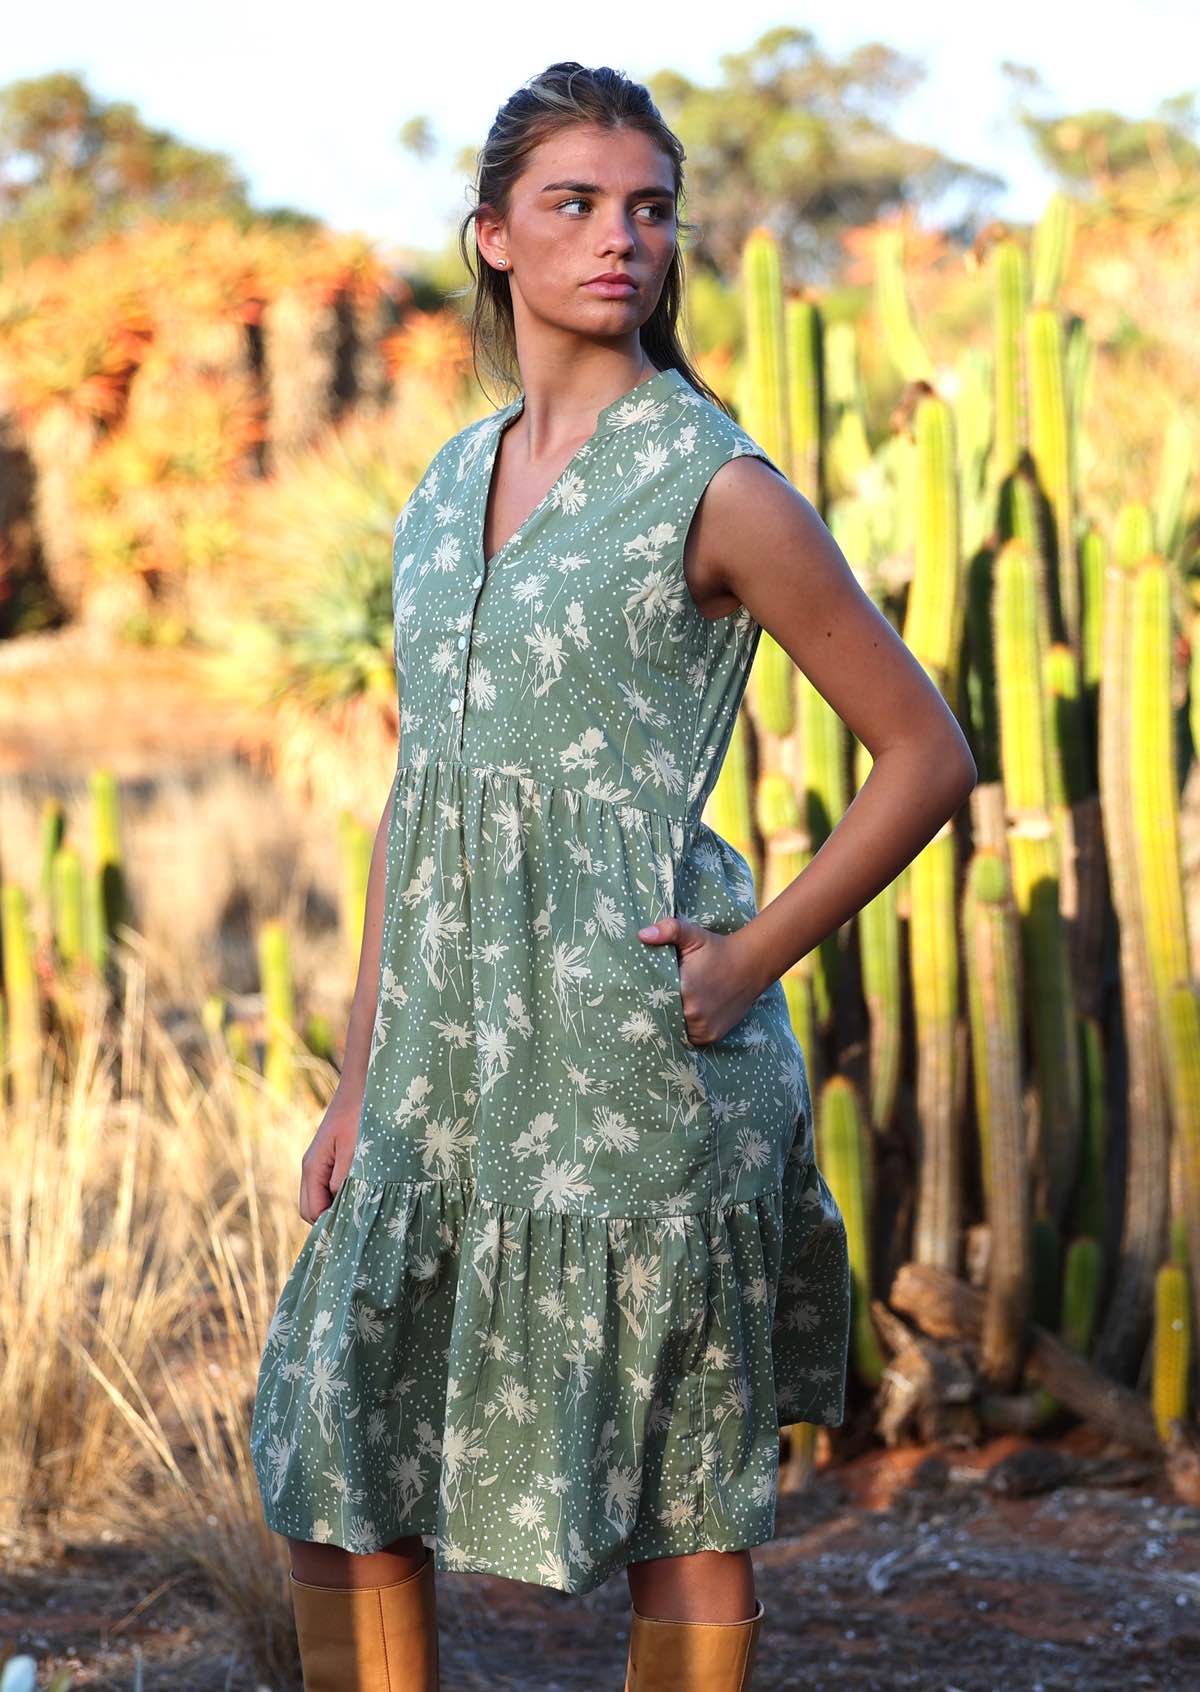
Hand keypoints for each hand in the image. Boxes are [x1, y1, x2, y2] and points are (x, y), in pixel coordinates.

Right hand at [299, 1088, 362, 1222]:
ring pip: (319, 1199)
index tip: (353, 1225)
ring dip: (337, 1206)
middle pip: (311, 1209)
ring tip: (361, 1206)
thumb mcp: (355, 1148)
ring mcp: (318, 1164)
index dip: (329, 1223)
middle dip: (331, 1219)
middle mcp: (310, 1168)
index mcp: (312, 1167)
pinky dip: (340, 1195)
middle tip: (358, 1219)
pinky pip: (328, 1187)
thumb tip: (338, 1205)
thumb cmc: (360, 1115)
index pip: (311, 1211)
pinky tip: (361, 1191)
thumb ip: (344, 1178)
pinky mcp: (329, 1159)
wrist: (362, 1087)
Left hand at [637, 914, 764, 1045]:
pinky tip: (686, 1014)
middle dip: (659, 1008)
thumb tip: (642, 935)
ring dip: (672, 1020)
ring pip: (675, 1029)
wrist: (750, 965)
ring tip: (672, 1006)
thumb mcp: (692, 935)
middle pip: (663, 1016)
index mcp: (683, 990)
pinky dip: (686, 1028)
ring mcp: (703, 1028)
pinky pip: (689, 1037)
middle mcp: (693, 1014)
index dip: (648, 996)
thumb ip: (667, 930)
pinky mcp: (711, 1036)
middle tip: (658, 997)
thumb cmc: (717, 949)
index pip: (653, 1000)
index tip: (645, 990)